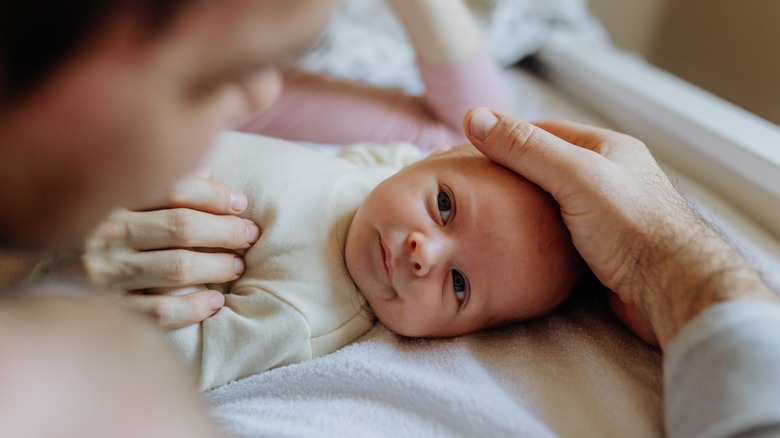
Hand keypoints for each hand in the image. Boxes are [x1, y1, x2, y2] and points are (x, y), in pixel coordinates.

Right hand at [68, 170, 259, 327]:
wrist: (22, 273)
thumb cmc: (78, 228)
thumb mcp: (106, 196)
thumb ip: (154, 182)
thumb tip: (207, 172)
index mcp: (107, 198)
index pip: (173, 188)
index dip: (215, 194)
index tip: (241, 202)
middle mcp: (102, 233)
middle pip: (182, 227)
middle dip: (226, 231)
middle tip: (249, 235)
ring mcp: (102, 274)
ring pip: (177, 268)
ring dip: (217, 266)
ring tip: (237, 264)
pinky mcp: (103, 308)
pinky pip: (158, 311)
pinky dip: (193, 308)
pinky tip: (215, 302)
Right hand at [463, 107, 777, 347]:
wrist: (672, 290)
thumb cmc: (632, 227)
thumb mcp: (574, 176)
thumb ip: (525, 148)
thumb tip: (474, 117)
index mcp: (608, 148)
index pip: (544, 131)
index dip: (505, 136)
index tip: (469, 148)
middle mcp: (609, 177)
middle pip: (546, 167)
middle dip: (510, 174)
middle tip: (471, 185)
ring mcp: (607, 214)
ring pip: (551, 203)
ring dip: (521, 208)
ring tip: (484, 214)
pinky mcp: (603, 248)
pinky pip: (559, 233)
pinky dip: (536, 234)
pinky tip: (515, 242)